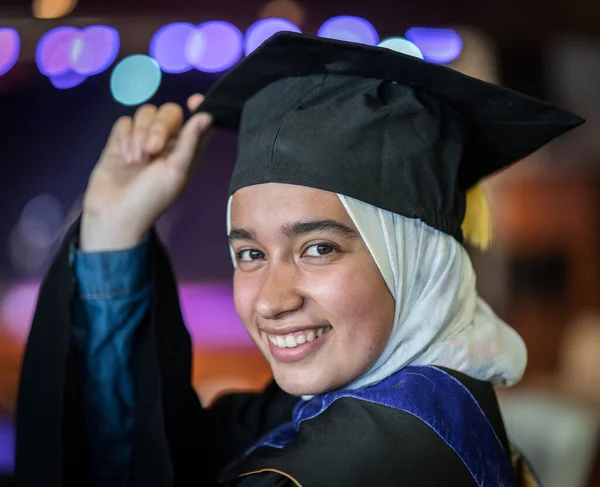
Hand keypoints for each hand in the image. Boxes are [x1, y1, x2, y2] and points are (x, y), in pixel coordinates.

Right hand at [80, 95, 212, 250]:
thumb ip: (190, 142)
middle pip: (170, 112)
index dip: (199, 107)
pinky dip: (125, 136)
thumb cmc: (151, 199)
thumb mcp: (176, 172)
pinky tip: (124, 157)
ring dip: (140, 134)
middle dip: (159, 127)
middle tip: (152, 151)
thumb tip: (207, 115)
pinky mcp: (121, 141)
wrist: (115, 214)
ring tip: (136, 161)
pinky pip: (125, 122)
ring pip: (146, 113)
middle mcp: (167, 143)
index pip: (198, 120)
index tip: (193, 101)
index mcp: (187, 151)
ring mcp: (143, 140)